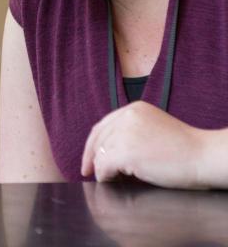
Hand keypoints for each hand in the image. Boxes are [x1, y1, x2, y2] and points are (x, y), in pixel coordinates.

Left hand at [81, 101, 208, 188]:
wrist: (203, 157)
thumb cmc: (185, 149)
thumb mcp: (153, 129)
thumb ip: (131, 132)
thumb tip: (106, 151)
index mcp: (134, 109)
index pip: (103, 126)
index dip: (93, 143)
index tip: (89, 157)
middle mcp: (127, 116)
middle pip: (98, 138)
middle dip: (90, 157)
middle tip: (87, 171)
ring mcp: (126, 133)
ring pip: (100, 154)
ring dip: (102, 169)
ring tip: (109, 178)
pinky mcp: (126, 152)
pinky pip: (104, 166)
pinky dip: (105, 176)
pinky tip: (111, 181)